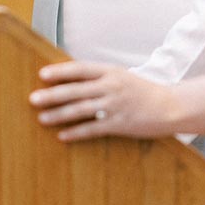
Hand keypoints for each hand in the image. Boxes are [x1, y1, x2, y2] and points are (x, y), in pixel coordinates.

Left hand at [30, 61, 182, 141]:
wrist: (170, 107)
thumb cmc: (142, 91)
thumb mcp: (122, 77)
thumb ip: (99, 78)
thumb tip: (70, 80)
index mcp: (111, 72)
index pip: (81, 69)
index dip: (61, 71)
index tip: (42, 74)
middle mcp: (112, 87)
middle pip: (76, 90)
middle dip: (53, 95)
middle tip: (34, 99)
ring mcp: (115, 106)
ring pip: (81, 110)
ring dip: (59, 114)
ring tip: (42, 118)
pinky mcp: (119, 125)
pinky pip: (93, 129)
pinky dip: (76, 132)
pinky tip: (62, 136)